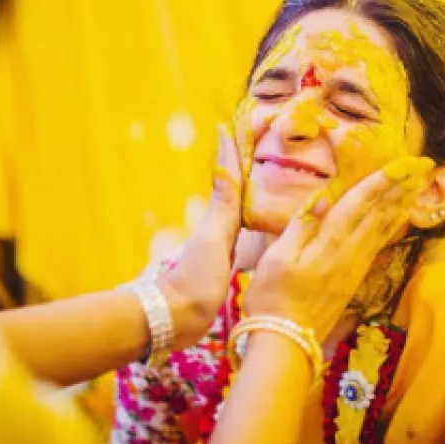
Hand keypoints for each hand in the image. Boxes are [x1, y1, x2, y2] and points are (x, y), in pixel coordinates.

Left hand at [161, 124, 242, 347]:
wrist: (178, 318)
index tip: (233, 125)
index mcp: (222, 218)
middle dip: (244, 165)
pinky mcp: (228, 266)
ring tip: (266, 174)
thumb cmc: (196, 279)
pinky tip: (261, 225)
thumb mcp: (212, 238)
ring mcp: (224, 246)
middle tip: (256, 140)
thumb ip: (222, 204)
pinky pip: (246, 236)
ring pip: (242, 210)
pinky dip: (254, 224)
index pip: (230, 178)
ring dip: (250, 191)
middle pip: (236, 188)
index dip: (232, 153)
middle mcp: (222, 228)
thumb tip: (223, 163)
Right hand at [244, 156, 433, 339]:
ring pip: (384, 228)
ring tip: (417, 185)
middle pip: (381, 213)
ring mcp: (355, 267)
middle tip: (424, 166)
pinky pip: (379, 244)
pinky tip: (397, 219)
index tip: (406, 162)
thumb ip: (301, 226)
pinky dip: (392, 226)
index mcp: (330, 242)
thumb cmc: (272, 297)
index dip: (384, 179)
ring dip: (402, 203)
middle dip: (402, 186)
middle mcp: (350, 252)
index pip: (362, 202)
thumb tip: (323, 199)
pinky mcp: (354, 278)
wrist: (286, 340)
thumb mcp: (277, 258)